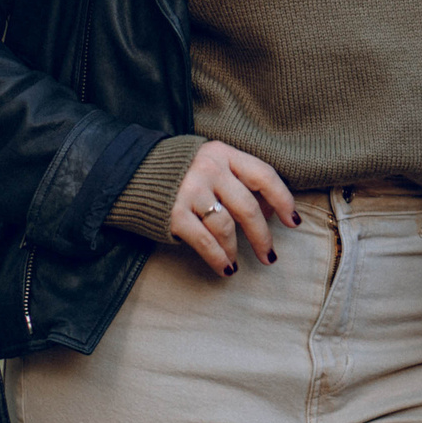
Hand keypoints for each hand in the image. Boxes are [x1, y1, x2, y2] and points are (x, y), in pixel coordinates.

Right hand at [169, 140, 296, 274]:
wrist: (128, 172)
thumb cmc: (179, 172)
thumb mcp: (211, 163)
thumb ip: (239, 179)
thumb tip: (272, 209)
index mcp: (223, 154)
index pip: (264, 175)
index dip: (284, 200)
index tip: (293, 222)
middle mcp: (209, 169)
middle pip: (248, 207)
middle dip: (262, 236)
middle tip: (269, 255)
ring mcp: (190, 191)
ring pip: (227, 227)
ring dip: (236, 250)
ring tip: (237, 262)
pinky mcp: (174, 214)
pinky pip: (205, 242)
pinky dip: (218, 258)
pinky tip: (225, 268)